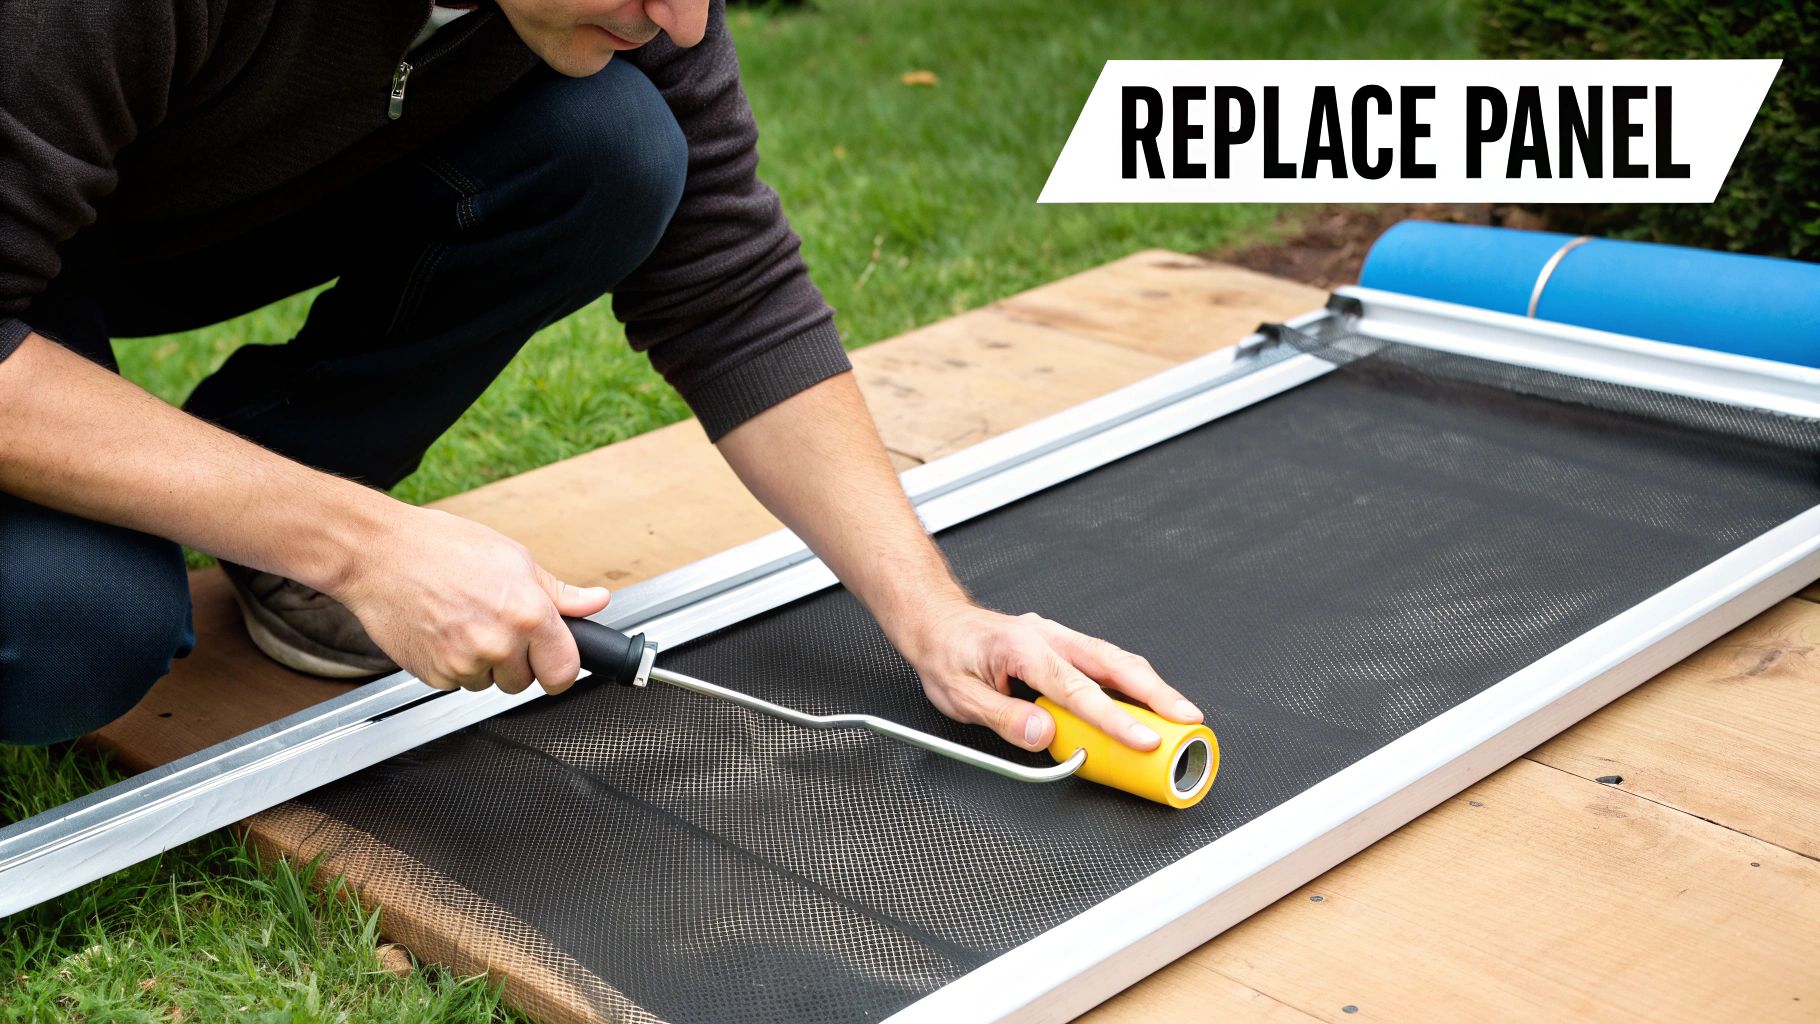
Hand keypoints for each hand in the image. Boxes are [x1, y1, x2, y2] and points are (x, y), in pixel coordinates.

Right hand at [330, 505, 611, 694]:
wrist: (378, 554)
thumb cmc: (442, 548)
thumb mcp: (513, 559)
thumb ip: (558, 593)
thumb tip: (594, 602)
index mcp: (528, 614)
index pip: (565, 671)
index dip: (561, 669)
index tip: (554, 663)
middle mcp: (499, 643)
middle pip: (525, 682)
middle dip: (517, 661)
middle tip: (496, 626)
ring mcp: (464, 663)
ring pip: (490, 683)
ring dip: (484, 663)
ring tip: (464, 622)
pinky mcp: (433, 675)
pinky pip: (457, 683)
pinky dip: (453, 665)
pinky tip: (443, 631)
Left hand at [899, 604, 1203, 752]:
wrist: (937, 621)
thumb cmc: (946, 655)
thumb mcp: (960, 696)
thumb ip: (1004, 718)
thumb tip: (1045, 736)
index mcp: (1024, 650)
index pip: (1078, 690)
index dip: (1115, 718)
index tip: (1144, 739)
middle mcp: (1049, 637)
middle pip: (1114, 665)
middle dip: (1156, 693)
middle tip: (1189, 719)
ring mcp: (1058, 637)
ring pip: (1115, 659)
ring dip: (1150, 686)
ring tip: (1178, 712)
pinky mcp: (1062, 644)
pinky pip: (1104, 661)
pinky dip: (1130, 680)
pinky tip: (1145, 699)